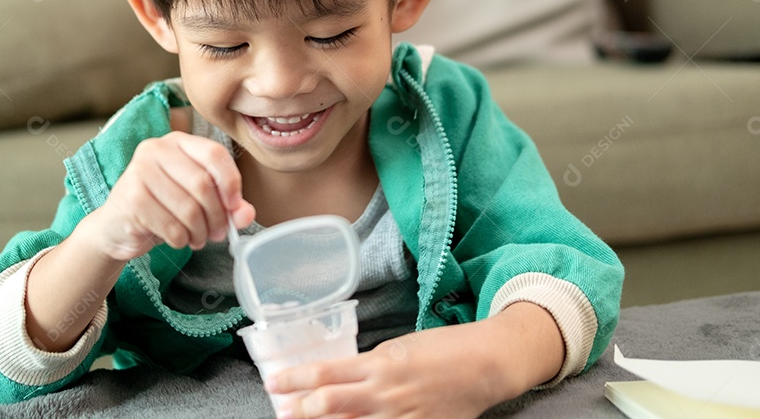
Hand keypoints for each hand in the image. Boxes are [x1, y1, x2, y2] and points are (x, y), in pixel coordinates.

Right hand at [87, 132, 254, 260]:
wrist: (117, 226)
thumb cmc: (162, 207)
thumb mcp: (198, 201)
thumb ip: (227, 204)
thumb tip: (246, 214)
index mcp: (178, 142)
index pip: (214, 153)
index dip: (231, 182)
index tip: (235, 206)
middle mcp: (156, 150)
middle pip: (203, 184)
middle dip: (217, 215)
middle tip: (219, 233)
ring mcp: (139, 172)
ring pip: (188, 208)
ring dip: (200, 231)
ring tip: (199, 238)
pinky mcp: (130, 199)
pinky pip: (171, 226)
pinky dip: (182, 239)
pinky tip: (180, 240)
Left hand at [266, 303, 564, 418]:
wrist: (487, 364)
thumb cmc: (444, 349)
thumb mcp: (400, 348)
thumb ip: (371, 366)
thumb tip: (342, 381)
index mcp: (379, 363)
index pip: (325, 372)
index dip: (295, 379)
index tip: (273, 382)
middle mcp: (386, 392)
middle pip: (330, 405)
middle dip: (301, 410)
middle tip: (281, 411)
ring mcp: (402, 417)